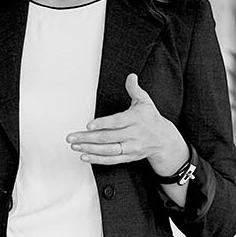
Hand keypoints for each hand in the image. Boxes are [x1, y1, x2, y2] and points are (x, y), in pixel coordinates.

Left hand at [68, 74, 186, 174]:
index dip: (102, 124)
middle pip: (108, 137)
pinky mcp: (128, 157)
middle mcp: (133, 135)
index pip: (117, 122)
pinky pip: (111, 160)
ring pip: (108, 150)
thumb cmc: (151, 119)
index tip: (89, 125)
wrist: (163, 140)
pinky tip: (85, 156)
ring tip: (75, 146)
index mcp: (135, 119)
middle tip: (72, 137)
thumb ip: (135, 89)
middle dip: (88, 138)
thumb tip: (131, 77)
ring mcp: (130, 147)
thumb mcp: (145, 101)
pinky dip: (97, 159)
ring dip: (90, 149)